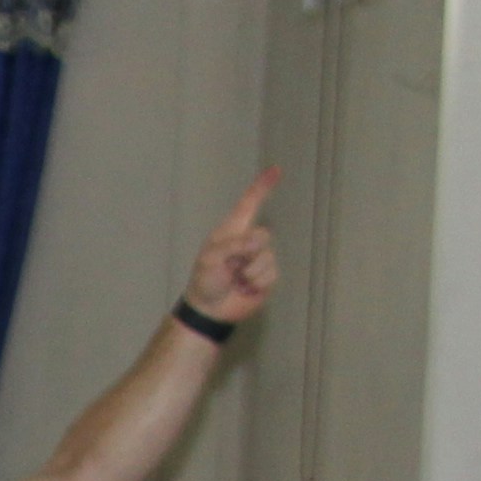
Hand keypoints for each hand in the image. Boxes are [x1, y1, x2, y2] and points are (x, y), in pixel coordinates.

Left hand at [182, 172, 280, 331]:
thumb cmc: (205, 281)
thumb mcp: (210, 258)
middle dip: (248, 251)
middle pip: (263, 235)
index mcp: (231, 231)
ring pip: (268, 257)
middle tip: (231, 266)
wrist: (210, 310)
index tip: (275, 170)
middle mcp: (247, 242)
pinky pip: (271, 274)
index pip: (250, 204)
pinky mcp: (266, 277)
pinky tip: (245, 289)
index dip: (262, 187)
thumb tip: (260, 242)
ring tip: (236, 280)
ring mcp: (258, 259)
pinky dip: (257, 283)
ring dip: (250, 272)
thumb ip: (234, 245)